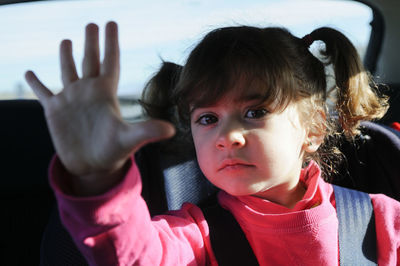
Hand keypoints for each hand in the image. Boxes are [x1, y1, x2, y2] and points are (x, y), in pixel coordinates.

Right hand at [25, 22, 174, 193]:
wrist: (93, 166)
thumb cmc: (114, 151)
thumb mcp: (130, 139)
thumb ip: (147, 131)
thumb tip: (172, 129)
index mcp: (106, 93)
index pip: (110, 61)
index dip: (111, 42)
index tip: (111, 23)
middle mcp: (88, 91)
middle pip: (89, 60)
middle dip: (90, 42)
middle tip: (91, 23)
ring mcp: (71, 99)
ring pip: (67, 70)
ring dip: (65, 56)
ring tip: (66, 41)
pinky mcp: (54, 111)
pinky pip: (43, 92)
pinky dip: (35, 83)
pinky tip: (28, 73)